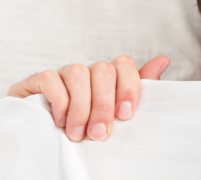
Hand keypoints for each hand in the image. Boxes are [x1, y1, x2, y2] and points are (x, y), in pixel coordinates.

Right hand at [7, 55, 170, 141]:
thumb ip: (139, 87)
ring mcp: (61, 74)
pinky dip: (59, 101)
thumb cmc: (87, 127)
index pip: (124, 64)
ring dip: (81, 107)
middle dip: (103, 105)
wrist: (44, 140)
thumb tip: (164, 60)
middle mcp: (86, 72)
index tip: (126, 115)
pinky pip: (50, 79)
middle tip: (99, 134)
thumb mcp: (116, 112)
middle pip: (103, 70)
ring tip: (78, 134)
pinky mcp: (36, 81)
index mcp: (107, 78)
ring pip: (78, 72)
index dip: (128, 87)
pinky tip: (60, 121)